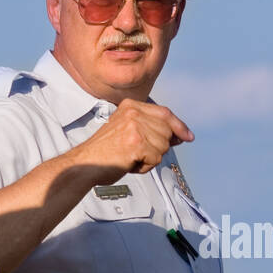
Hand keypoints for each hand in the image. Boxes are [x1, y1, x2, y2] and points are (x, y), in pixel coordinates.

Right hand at [77, 99, 193, 183]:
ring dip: (150, 158)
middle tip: (138, 152)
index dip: (179, 126)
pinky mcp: (136, 143)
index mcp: (131, 106)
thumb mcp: (127, 130)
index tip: (187, 136)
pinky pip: (155, 159)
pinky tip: (130, 163)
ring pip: (163, 146)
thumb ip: (151, 128)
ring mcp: (135, 127)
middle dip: (159, 147)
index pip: (165, 113)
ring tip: (131, 157)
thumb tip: (180, 135)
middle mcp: (133, 113)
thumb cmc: (104, 151)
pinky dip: (145, 166)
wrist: (85, 164)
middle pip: (167, 131)